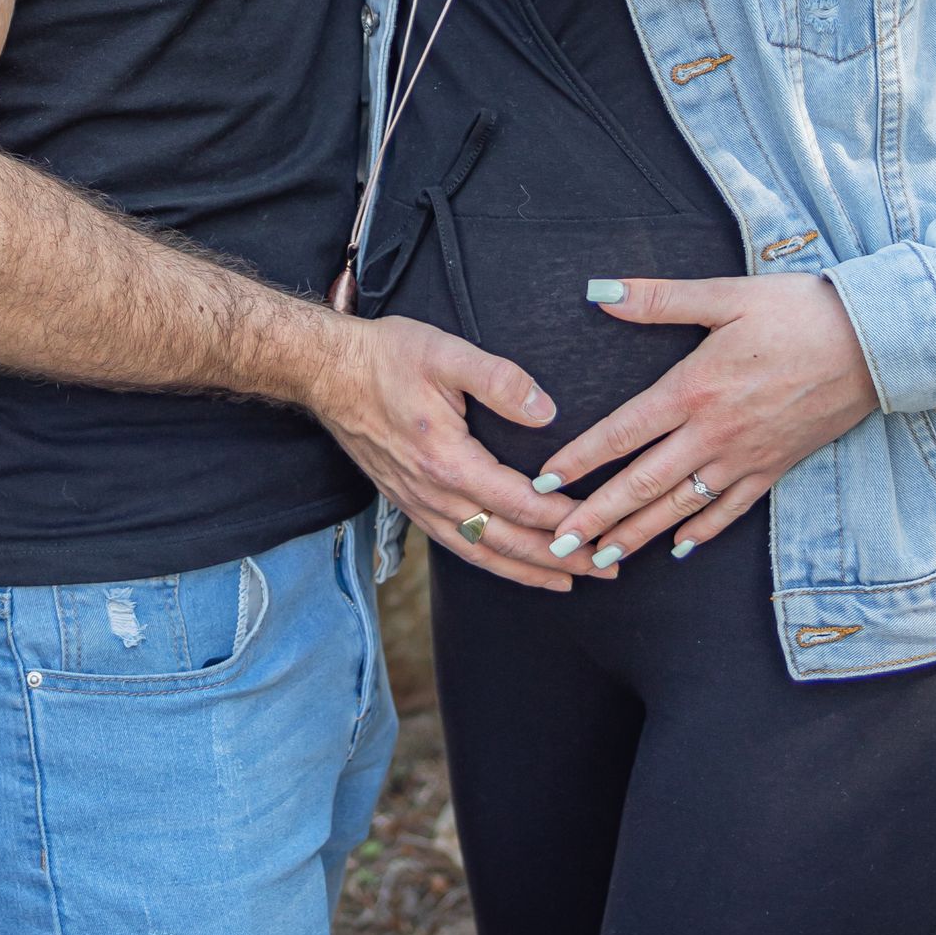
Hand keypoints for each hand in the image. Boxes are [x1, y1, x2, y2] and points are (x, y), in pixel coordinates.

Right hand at [310, 313, 595, 587]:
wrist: (328, 372)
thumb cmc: (387, 358)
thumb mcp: (446, 353)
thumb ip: (500, 381)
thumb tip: (547, 412)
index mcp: (448, 462)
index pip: (520, 503)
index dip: (566, 518)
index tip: (604, 525)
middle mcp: (433, 494)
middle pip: (507, 542)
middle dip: (560, 558)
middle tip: (607, 568)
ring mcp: (418, 504)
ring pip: (482, 553)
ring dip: (529, 570)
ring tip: (570, 581)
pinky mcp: (409, 503)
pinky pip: (458, 545)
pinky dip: (492, 562)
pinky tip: (513, 565)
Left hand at [532, 274, 877, 568]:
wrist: (875, 343)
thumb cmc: (798, 311)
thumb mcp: (726, 295)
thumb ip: (660, 298)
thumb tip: (599, 292)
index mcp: (693, 389)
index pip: (622, 432)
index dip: (580, 459)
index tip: (545, 482)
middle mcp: (713, 433)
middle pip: (642, 483)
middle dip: (596, 516)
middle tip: (558, 542)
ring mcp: (746, 457)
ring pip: (680, 506)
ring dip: (638, 534)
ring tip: (603, 558)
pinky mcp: (775, 468)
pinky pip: (731, 511)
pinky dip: (702, 533)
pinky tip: (679, 549)